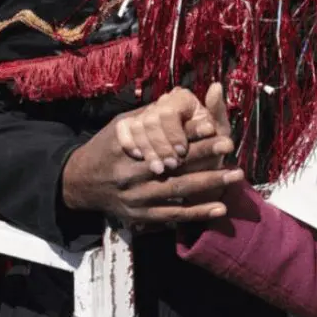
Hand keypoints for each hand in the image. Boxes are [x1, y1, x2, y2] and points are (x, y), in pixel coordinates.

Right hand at [61, 86, 243, 224]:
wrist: (80, 184)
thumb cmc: (106, 149)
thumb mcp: (120, 126)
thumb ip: (147, 117)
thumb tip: (176, 100)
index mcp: (127, 147)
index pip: (163, 139)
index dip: (188, 133)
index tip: (211, 126)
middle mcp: (132, 173)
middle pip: (174, 164)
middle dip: (204, 154)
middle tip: (229, 144)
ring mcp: (137, 197)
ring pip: (178, 190)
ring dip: (209, 183)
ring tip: (236, 175)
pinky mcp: (142, 216)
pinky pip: (174, 215)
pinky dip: (198, 212)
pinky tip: (220, 208)